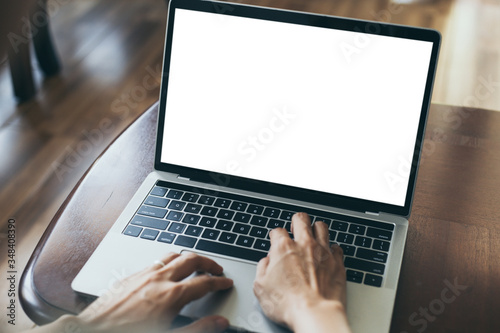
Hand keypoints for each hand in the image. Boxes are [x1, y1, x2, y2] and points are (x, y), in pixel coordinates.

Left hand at [73, 252, 233, 332]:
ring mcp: (144, 274)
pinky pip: (157, 260)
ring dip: (189, 258)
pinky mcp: (132, 275)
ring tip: (197, 265)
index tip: (226, 283)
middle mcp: (159, 279)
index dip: (219, 282)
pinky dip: (171, 261)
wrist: (92, 332)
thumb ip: (198, 329)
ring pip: (173, 255)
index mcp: (171, 296)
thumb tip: (220, 323)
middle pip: (192, 260)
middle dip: (208, 262)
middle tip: (217, 269)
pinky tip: (169, 271)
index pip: (205, 282)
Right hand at [253, 212, 350, 332]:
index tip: (276, 242)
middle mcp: (304, 245)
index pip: (277, 231)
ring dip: (316, 229)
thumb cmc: (288, 303)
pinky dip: (332, 249)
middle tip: (295, 228)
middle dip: (297, 221)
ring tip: (313, 236)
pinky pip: (337, 247)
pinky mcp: (337, 262)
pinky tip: (328, 255)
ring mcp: (323, 251)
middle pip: (301, 219)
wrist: (314, 313)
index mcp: (284, 248)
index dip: (275, 236)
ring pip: (321, 227)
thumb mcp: (261, 287)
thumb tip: (266, 262)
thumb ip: (262, 268)